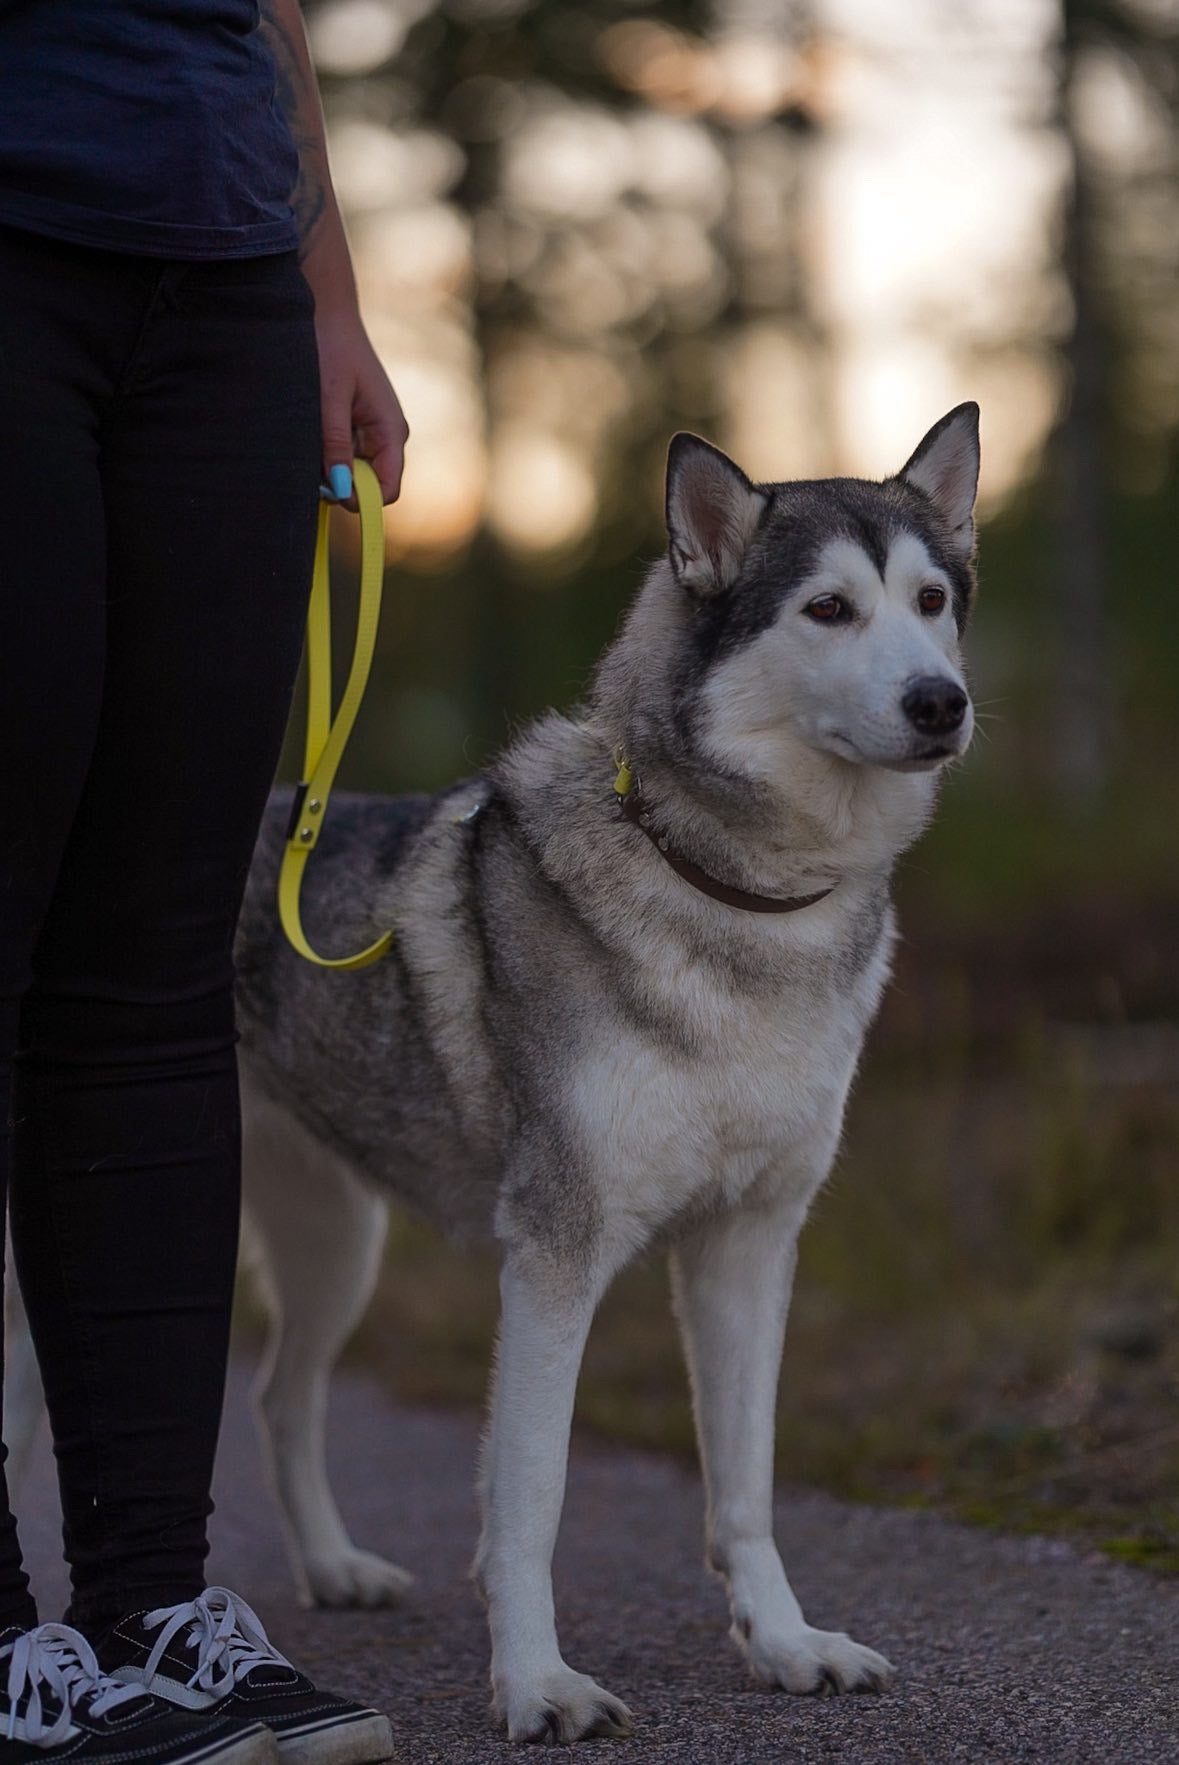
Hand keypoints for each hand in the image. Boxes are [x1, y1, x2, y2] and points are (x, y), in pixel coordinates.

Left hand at [316, 308, 408, 506]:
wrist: (326, 312)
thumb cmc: (330, 347)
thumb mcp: (329, 397)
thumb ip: (336, 444)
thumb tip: (341, 490)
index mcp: (391, 431)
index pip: (387, 489)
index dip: (362, 500)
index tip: (329, 491)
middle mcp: (386, 437)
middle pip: (367, 486)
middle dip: (339, 482)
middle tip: (310, 461)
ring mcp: (371, 434)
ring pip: (350, 472)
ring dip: (327, 466)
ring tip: (309, 435)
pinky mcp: (354, 428)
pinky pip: (341, 455)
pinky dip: (323, 453)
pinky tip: (310, 429)